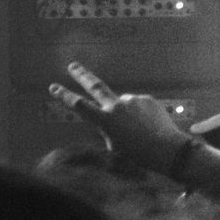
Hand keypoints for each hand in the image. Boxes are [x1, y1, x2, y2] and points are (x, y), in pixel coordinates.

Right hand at [49, 61, 194, 173]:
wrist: (166, 149)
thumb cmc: (138, 154)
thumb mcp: (114, 146)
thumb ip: (108, 129)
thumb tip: (109, 116)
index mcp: (105, 121)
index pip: (79, 106)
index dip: (64, 96)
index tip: (53, 87)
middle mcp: (117, 107)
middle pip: (95, 86)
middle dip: (81, 75)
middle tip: (72, 65)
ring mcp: (133, 100)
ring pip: (123, 105)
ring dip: (127, 115)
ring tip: (139, 131)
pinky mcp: (146, 98)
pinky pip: (138, 105)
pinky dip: (140, 115)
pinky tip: (148, 126)